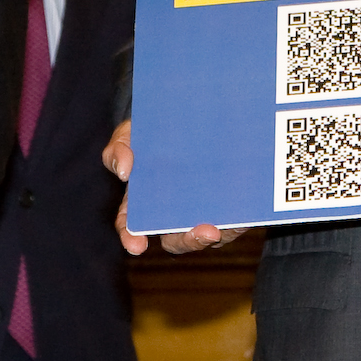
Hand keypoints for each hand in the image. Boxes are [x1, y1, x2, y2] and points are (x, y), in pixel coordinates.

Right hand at [103, 119, 246, 254]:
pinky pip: (236, 222)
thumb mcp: (132, 132)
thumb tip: (124, 171)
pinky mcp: (230, 209)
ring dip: (213, 236)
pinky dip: (238, 221)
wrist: (197, 115)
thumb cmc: (155, 132)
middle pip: (176, 239)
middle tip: (199, 232)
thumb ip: (119, 147)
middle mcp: (172, 213)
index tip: (136, 245)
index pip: (133, 226)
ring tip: (216, 227)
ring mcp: (202, 212)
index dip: (131, 237)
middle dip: (187, 240)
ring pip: (208, 236)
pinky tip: (240, 213)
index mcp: (143, 201)